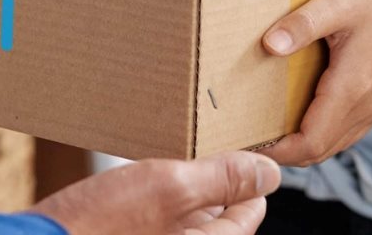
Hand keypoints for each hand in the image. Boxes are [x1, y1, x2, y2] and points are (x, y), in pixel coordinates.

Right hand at [30, 151, 279, 234]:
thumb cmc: (100, 227)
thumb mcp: (171, 187)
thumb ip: (223, 180)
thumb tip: (270, 173)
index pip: (251, 206)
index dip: (240, 170)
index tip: (223, 144)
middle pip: (218, 210)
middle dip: (204, 179)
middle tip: (180, 151)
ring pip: (186, 214)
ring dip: (174, 188)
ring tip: (152, 167)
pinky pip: (159, 222)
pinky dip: (151, 202)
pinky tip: (130, 187)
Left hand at [259, 0, 371, 165]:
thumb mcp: (338, 0)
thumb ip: (301, 24)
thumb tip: (269, 46)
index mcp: (353, 88)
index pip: (310, 142)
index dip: (278, 150)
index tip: (247, 142)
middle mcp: (368, 106)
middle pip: (320, 151)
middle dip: (285, 152)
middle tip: (249, 137)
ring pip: (335, 144)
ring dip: (303, 143)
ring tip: (269, 128)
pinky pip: (347, 130)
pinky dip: (321, 132)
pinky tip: (301, 113)